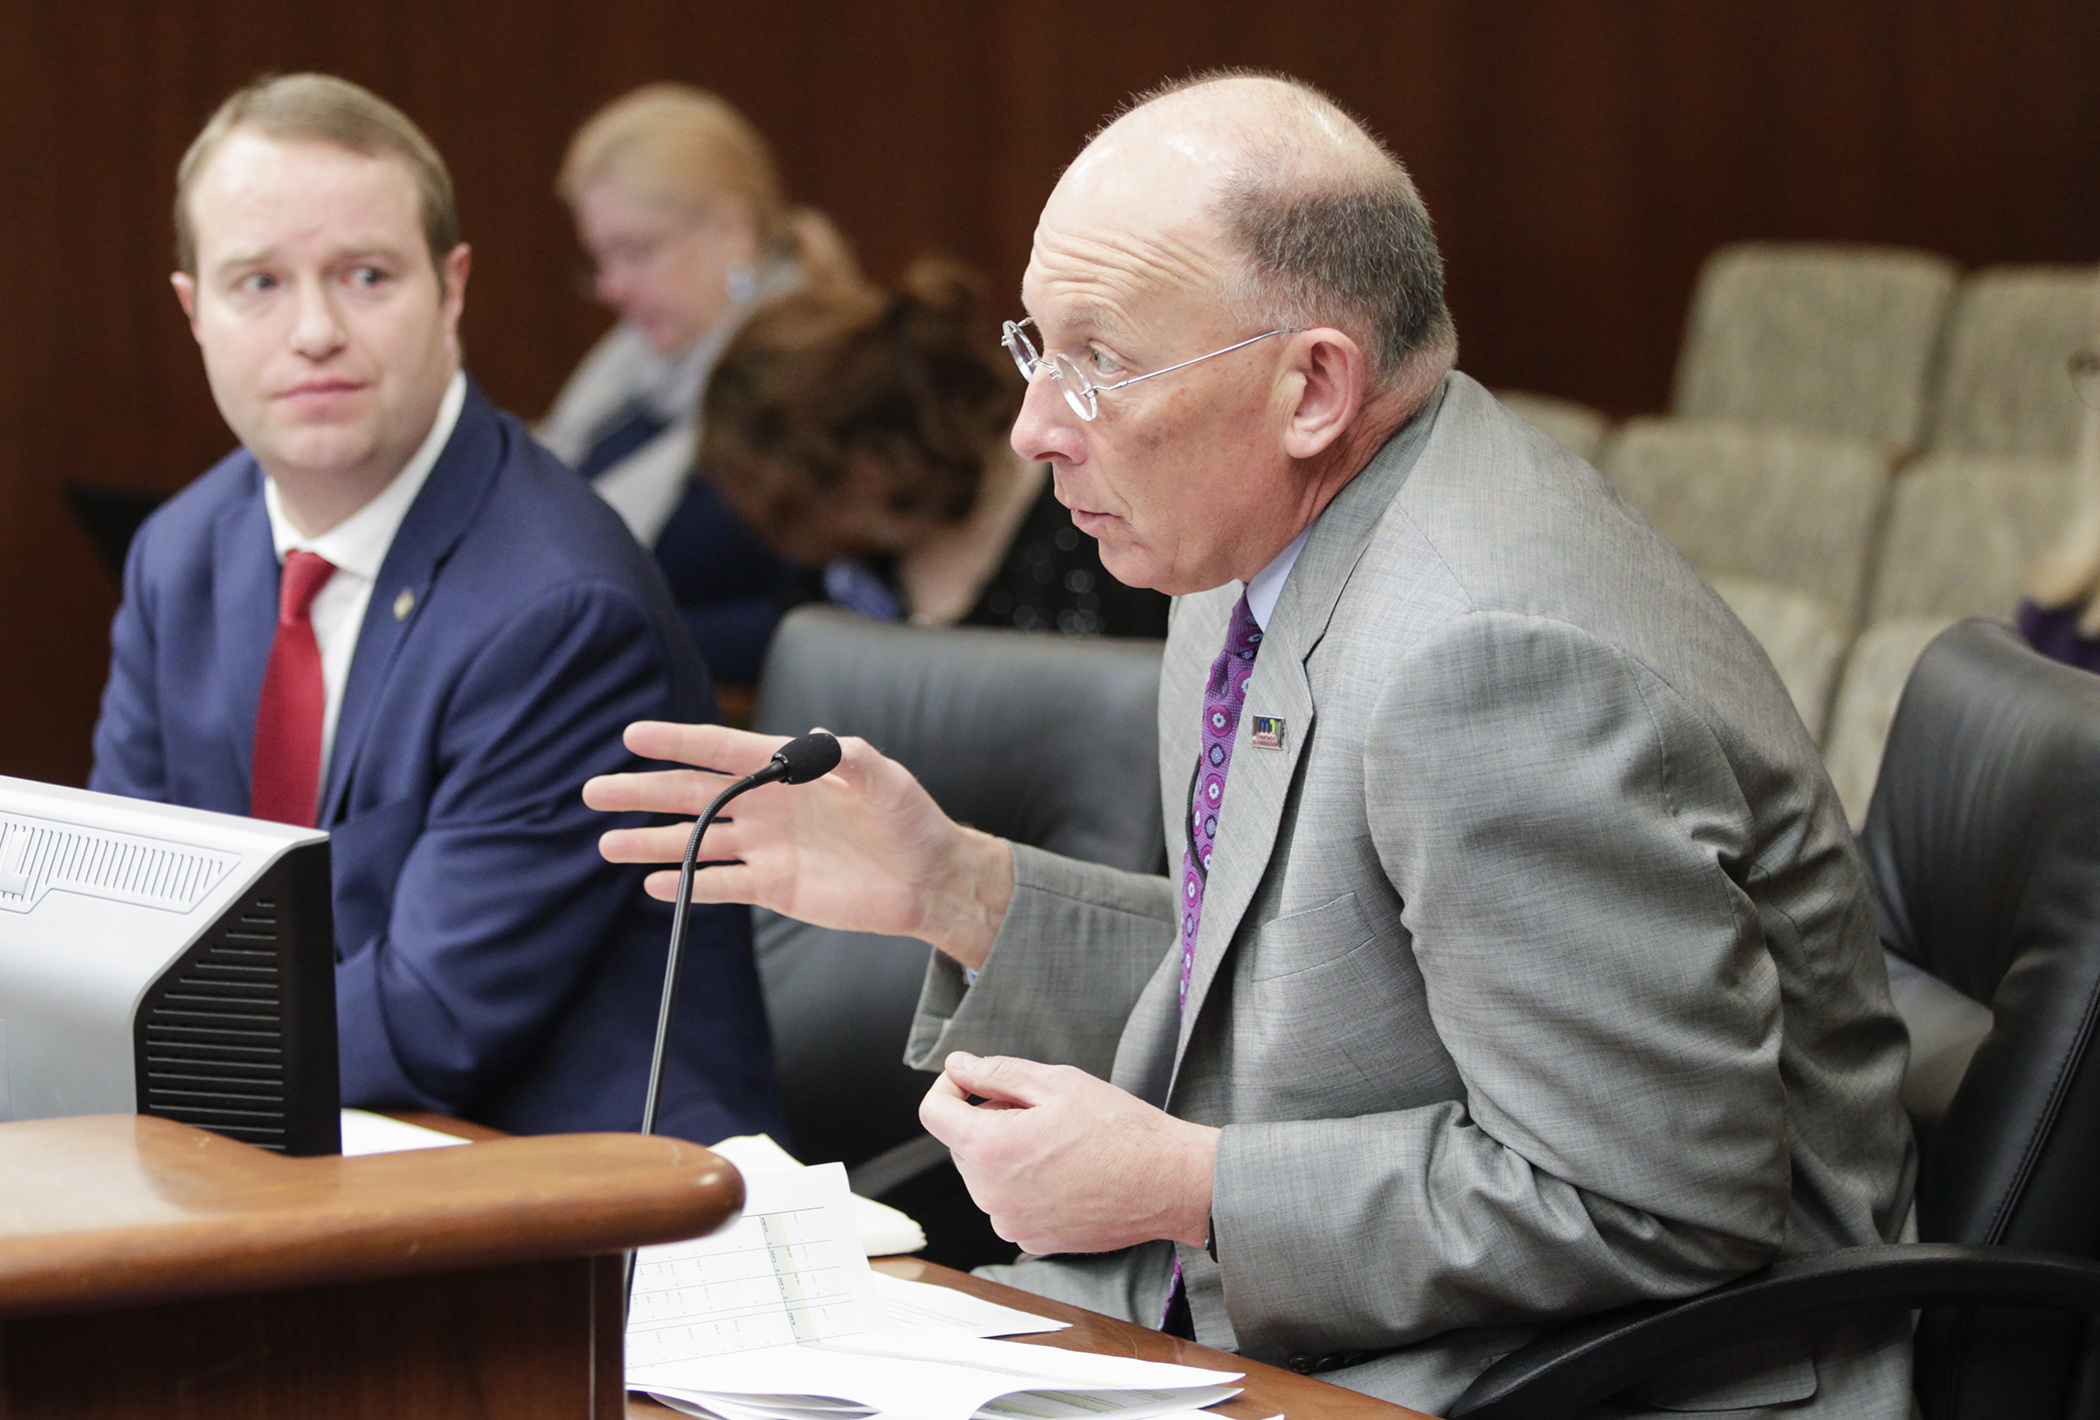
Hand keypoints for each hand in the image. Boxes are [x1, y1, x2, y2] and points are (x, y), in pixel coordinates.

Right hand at [583, 722, 1013, 968]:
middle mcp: (769, 805)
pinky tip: (653, 885)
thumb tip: (817, 743)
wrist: (930, 879)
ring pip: (696, 842)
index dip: (676, 742)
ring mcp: (767, 846)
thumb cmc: (913, 821)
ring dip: (650, 842)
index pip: (720, 750)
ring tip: (605, 844)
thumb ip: (850, 760)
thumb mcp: (888, 781)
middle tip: (594, 790)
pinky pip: (721, 884)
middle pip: (693, 795)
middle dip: (642, 791)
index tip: (632, 735)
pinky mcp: (774, 886)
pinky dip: (687, 886)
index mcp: (788, 770)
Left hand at [920, 1052, 1218, 1255]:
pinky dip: (1026, 1186)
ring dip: (1008, 1155)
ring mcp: (1011, 1223)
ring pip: (986, 1176)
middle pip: (963, 1145)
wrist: (1167, 1182)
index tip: (972, 1080)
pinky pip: (1010, 1204)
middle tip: (1040, 1110)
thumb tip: (960, 1066)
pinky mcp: (1033, 1241)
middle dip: (989, 1120)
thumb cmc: (1120, 1130)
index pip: (933, 1113)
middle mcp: (991, 1194)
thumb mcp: (1057, 1082)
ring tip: (1059, 1143)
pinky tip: (1067, 1173)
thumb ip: (998, 1073)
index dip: (949, 1088)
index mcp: (991, 1148)